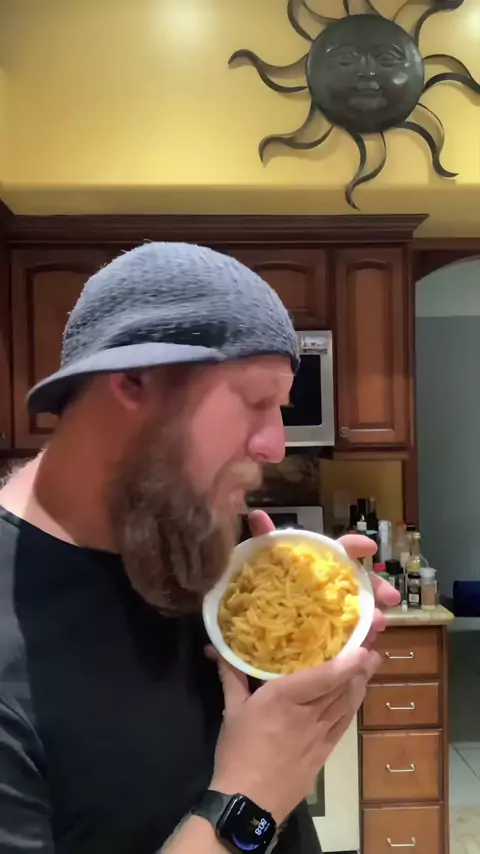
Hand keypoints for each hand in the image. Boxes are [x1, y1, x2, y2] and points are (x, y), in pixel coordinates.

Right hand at [211, 644, 378, 823]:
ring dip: (360, 684)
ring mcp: (319, 735)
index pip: (323, 677)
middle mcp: (307, 714)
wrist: (248, 802)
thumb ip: (231, 675)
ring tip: (369, 665)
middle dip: (359, 667)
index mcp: (283, 698)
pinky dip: (352, 707)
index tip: (362, 647)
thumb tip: (217, 648)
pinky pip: (343, 725)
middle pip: (341, 687)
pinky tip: (356, 696)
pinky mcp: (324, 753)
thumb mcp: (231, 710)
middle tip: (371, 646)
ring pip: (346, 705)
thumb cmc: (238, 752)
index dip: (347, 662)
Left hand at [249, 510, 400, 646]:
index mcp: (320, 566)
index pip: (342, 550)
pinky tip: (365, 646)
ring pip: (360, 612)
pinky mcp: (332, 639)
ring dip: (373, 615)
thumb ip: (264, 540)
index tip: (371, 548)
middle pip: (360, 583)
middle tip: (391, 598)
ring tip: (379, 624)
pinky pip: (351, 638)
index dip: (356, 545)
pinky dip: (360, 640)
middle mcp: (332, 587)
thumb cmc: (266, 589)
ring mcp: (334, 613)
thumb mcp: (264, 564)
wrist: (256, 630)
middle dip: (378, 587)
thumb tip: (256, 514)